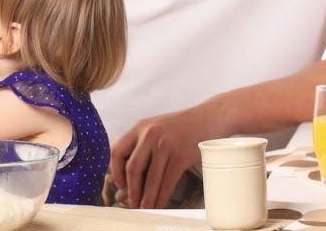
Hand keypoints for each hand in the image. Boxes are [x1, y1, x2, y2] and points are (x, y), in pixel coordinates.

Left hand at [110, 103, 228, 208]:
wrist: (210, 117)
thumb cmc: (182, 125)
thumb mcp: (156, 127)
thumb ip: (142, 142)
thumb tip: (130, 170)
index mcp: (139, 127)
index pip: (117, 150)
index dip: (115, 170)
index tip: (120, 184)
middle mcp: (149, 134)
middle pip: (133, 168)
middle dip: (132, 190)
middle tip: (133, 203)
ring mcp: (165, 145)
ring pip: (151, 179)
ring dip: (147, 198)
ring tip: (145, 208)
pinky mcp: (181, 156)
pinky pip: (167, 182)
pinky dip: (162, 196)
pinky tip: (160, 203)